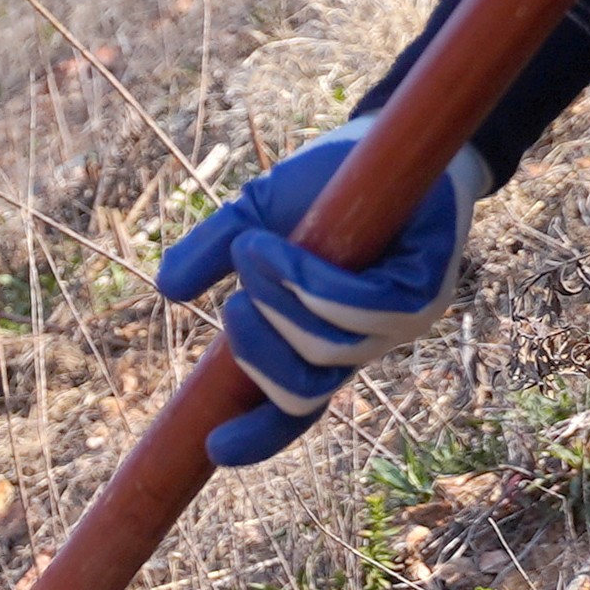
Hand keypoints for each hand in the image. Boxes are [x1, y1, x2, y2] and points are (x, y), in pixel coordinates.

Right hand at [153, 125, 481, 468]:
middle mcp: (361, 344)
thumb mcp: (253, 216)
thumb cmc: (325, 183)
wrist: (386, 140)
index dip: (257, 437)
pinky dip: (306, 280)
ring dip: (278, 299)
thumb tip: (168, 289)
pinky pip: (354, 305)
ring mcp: (396, 324)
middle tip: (233, 304)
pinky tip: (274, 246)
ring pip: (325, 347)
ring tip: (254, 247)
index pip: (293, 411)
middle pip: (302, 393)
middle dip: (256, 353)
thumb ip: (213, 252)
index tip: (214, 449)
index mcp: (321, 340)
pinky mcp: (422, 292)